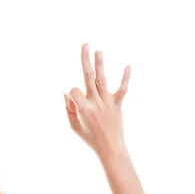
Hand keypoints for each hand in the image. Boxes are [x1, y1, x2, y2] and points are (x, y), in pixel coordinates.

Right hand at [63, 43, 130, 159]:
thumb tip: (65, 92)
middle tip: (85, 44)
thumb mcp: (74, 125)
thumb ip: (68, 108)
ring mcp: (107, 102)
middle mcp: (95, 103)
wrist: (110, 148)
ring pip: (102, 79)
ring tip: (99, 50)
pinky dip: (125, 78)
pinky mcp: (118, 104)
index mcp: (83, 109)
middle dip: (85, 59)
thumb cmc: (90, 138)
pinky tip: (128, 66)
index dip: (71, 93)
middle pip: (88, 76)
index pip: (74, 91)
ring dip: (100, 64)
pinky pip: (122, 90)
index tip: (73, 102)